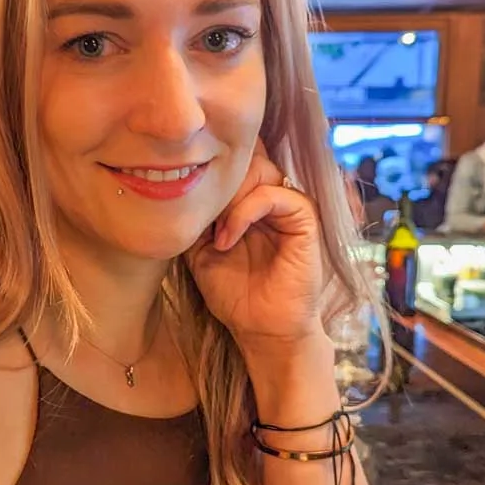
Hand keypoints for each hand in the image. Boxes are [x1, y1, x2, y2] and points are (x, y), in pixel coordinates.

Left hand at [187, 140, 325, 350]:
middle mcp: (269, 196)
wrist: (260, 329)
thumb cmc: (234, 293)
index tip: (185, 199)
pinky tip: (227, 238)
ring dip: (228, 196)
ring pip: (259, 168)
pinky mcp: (304, 219)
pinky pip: (274, 195)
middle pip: (244, 156)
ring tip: (214, 230)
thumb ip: (195, 216)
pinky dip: (244, 212)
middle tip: (201, 216)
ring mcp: (288, 205)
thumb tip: (180, 185)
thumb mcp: (199, 250)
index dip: (207, 168)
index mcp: (247, 199)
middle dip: (216, 182)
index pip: (231, 159)